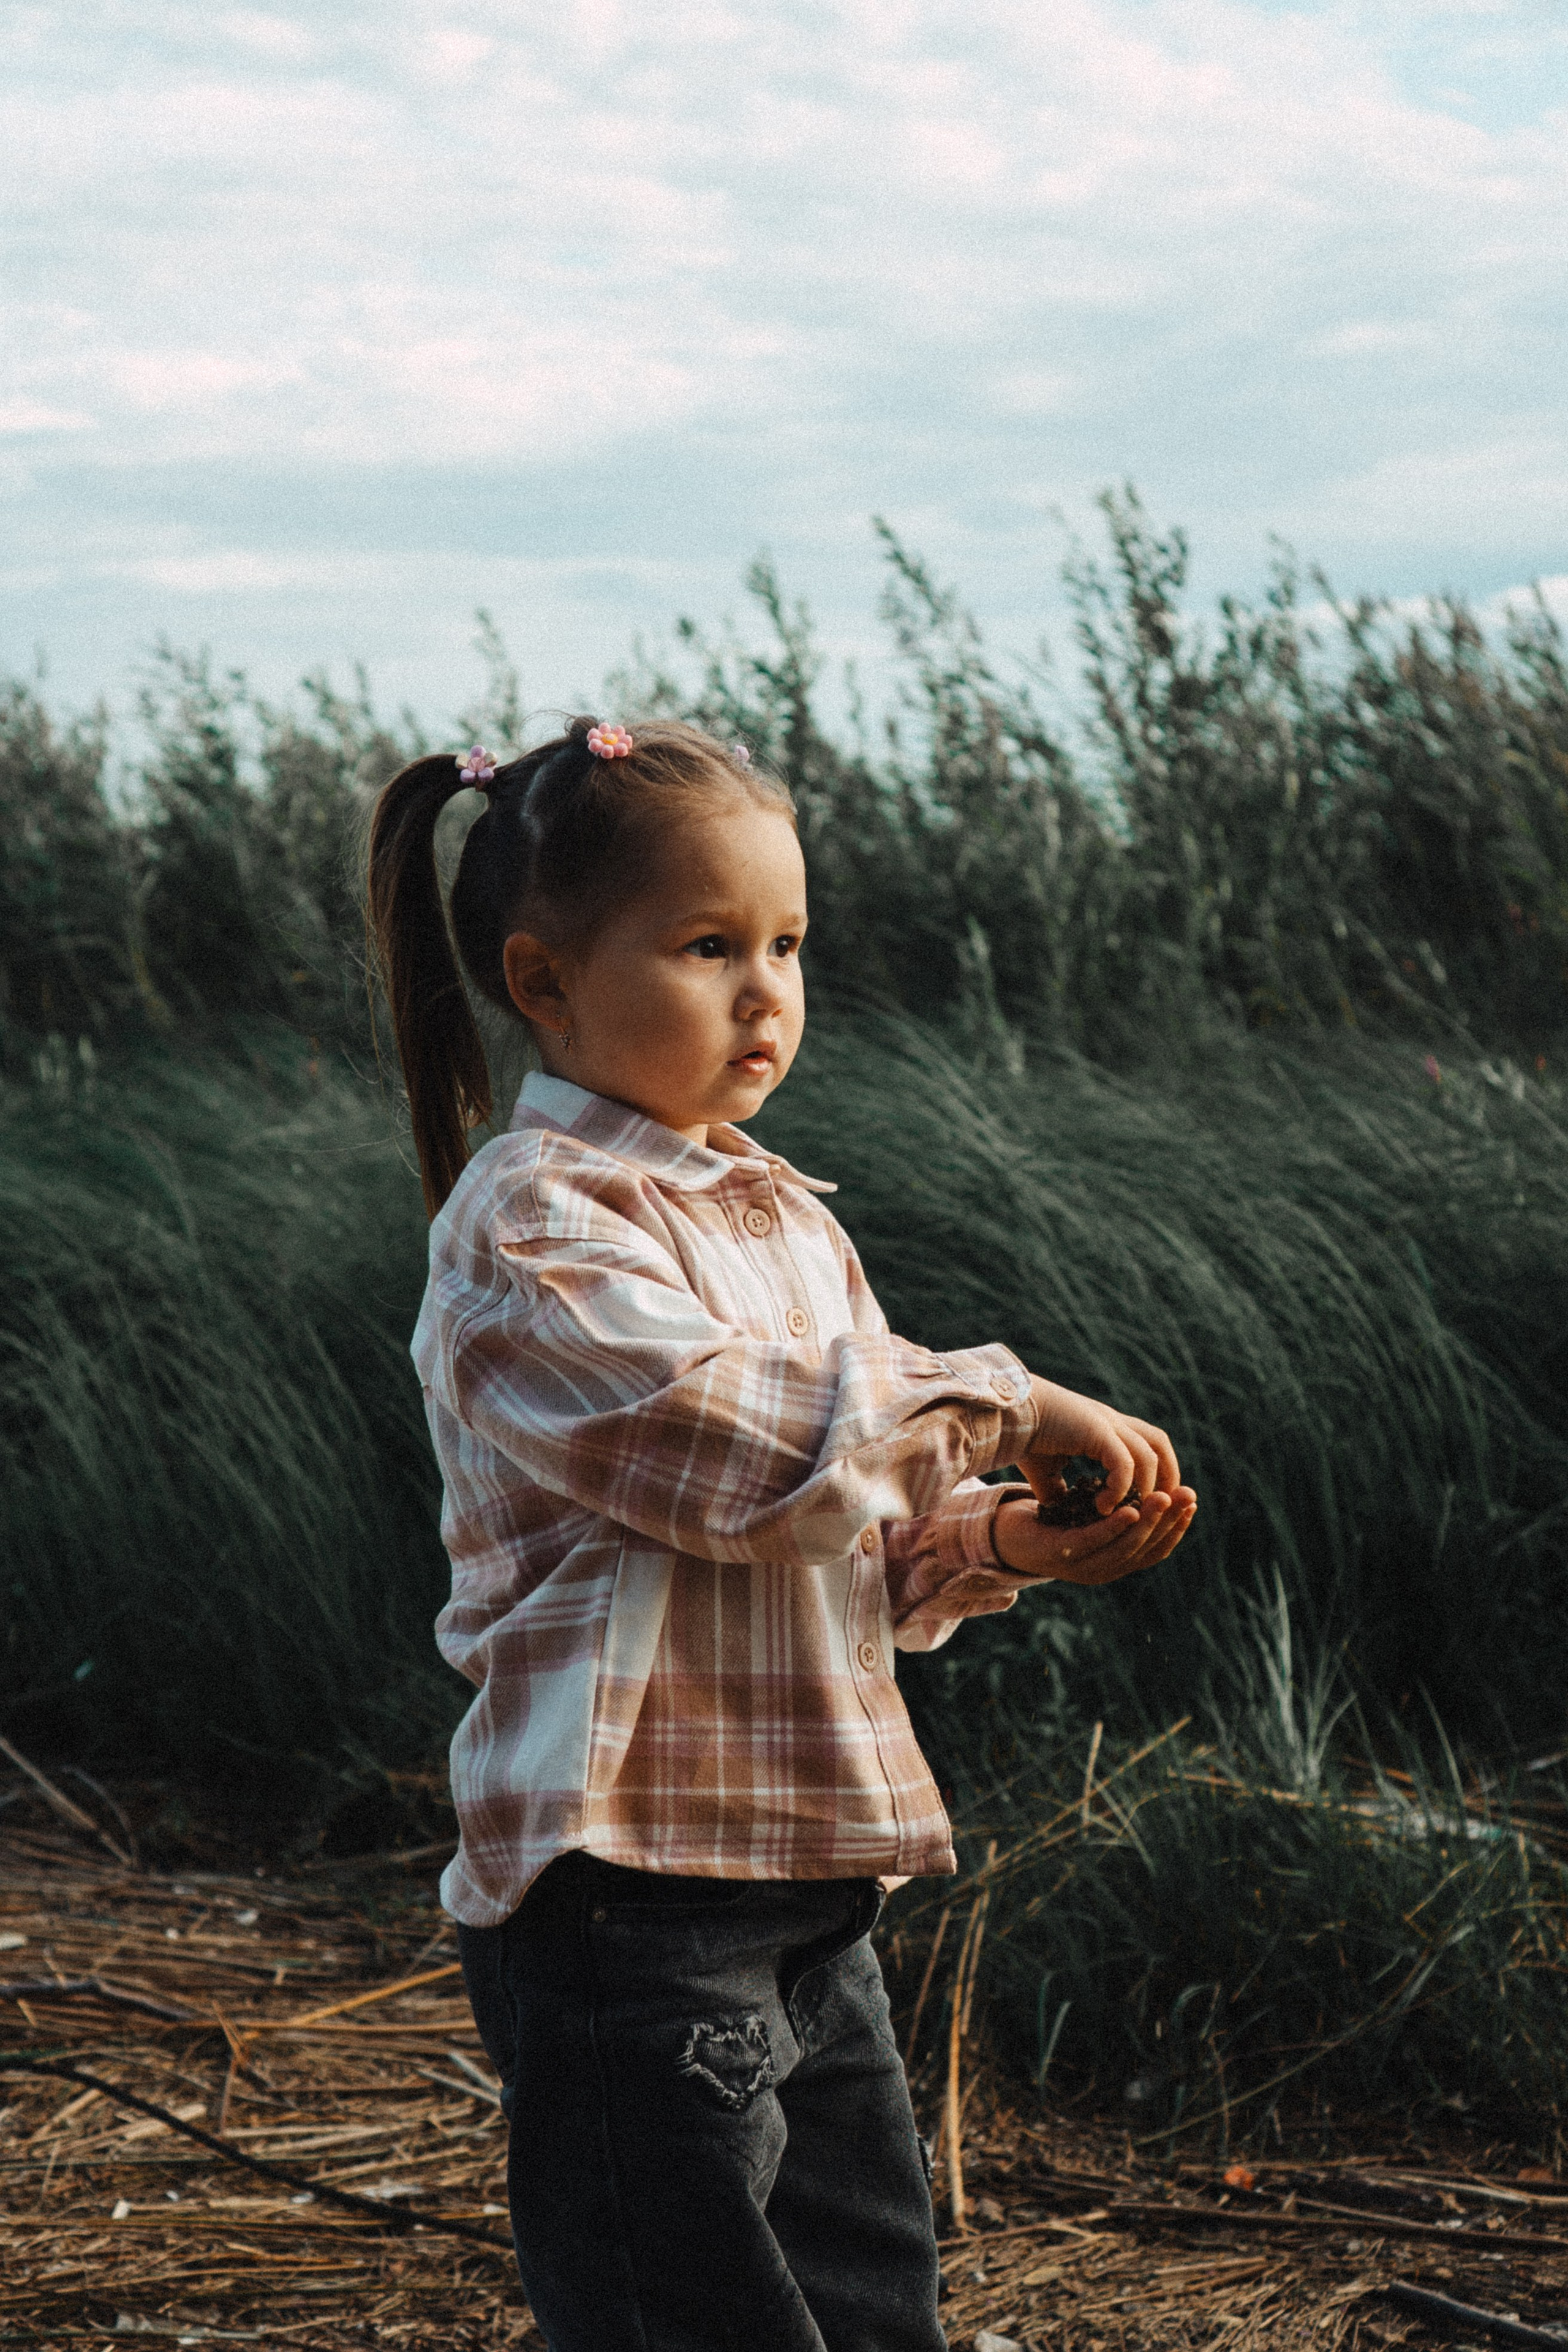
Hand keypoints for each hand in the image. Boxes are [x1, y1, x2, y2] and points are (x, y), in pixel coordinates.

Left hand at [990, 1482, 1196, 1585]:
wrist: (999, 1531)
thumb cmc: (1048, 1522)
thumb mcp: (1088, 1517)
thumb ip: (1116, 1513)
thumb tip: (1151, 1491)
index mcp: (1111, 1563)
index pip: (1154, 1550)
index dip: (1175, 1529)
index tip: (1191, 1503)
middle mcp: (1100, 1571)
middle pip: (1145, 1550)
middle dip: (1169, 1522)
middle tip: (1187, 1496)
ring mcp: (1080, 1567)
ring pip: (1124, 1547)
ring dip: (1148, 1522)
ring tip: (1164, 1497)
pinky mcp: (1060, 1555)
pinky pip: (1093, 1541)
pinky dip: (1114, 1527)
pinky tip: (1130, 1509)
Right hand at [992, 1374, 1194, 1585]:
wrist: (1006, 1414)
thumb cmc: (1022, 1438)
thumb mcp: (1044, 1469)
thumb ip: (1057, 1488)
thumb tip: (1057, 1509)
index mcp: (1105, 1427)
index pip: (1149, 1443)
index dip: (1157, 1471)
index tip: (1149, 1501)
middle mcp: (1111, 1421)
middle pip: (1159, 1444)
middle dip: (1165, 1477)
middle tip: (1156, 1510)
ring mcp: (1106, 1423)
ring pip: (1147, 1457)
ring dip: (1143, 1489)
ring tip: (1127, 1514)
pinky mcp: (1096, 1430)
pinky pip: (1123, 1462)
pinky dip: (1120, 1487)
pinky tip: (1104, 1506)